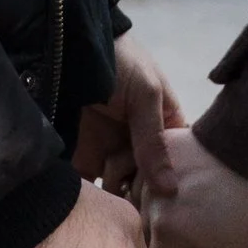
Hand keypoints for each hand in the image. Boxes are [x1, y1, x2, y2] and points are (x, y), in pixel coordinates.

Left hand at [74, 33, 185, 197]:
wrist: (69, 46)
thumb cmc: (120, 62)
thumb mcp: (146, 94)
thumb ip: (154, 141)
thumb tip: (170, 189)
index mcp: (166, 125)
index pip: (179, 162)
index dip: (175, 180)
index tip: (168, 197)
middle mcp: (142, 142)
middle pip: (150, 180)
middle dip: (144, 191)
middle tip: (135, 193)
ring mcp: (113, 150)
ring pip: (123, 186)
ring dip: (120, 193)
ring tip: (116, 194)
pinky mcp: (85, 157)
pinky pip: (94, 184)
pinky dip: (95, 196)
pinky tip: (99, 201)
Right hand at [131, 113, 247, 247]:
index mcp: (166, 230)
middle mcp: (150, 200)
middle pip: (153, 235)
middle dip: (175, 239)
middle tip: (207, 230)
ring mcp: (153, 170)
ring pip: (149, 204)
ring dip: (167, 210)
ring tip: (200, 205)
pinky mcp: (160, 148)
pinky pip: (154, 175)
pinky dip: (167, 184)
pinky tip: (192, 185)